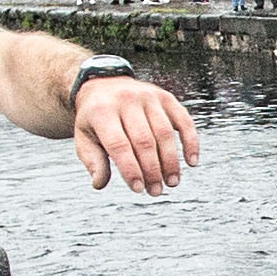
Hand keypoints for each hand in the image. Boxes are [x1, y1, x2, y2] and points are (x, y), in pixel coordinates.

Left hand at [72, 73, 200, 193]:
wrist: (103, 84)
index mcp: (102, 112)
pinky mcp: (166, 97)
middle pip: (144, 141)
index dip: (130, 169)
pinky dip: (191, 142)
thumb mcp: (84, 137)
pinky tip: (192, 162)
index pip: (119, 145)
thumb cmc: (95, 119)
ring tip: (172, 183)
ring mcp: (148, 96)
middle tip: (156, 191)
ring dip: (171, 161)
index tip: (137, 189)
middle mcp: (126, 100)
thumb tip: (99, 183)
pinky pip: (184, 120)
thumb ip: (93, 161)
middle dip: (152, 170)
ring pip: (165, 133)